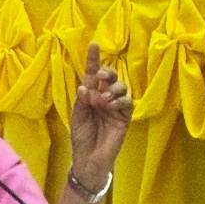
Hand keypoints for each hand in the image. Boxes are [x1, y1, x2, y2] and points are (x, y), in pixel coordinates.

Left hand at [69, 43, 132, 186]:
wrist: (89, 159)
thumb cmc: (81, 137)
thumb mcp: (77, 116)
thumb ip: (82, 100)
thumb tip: (86, 85)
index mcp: (90, 95)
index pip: (92, 74)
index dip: (93, 59)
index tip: (94, 44)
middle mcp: (104, 97)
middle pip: (110, 77)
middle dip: (106, 73)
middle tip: (98, 78)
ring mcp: (116, 107)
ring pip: (122, 87)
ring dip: (111, 89)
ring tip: (101, 100)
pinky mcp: (125, 118)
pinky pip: (128, 102)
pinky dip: (120, 101)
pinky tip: (110, 106)